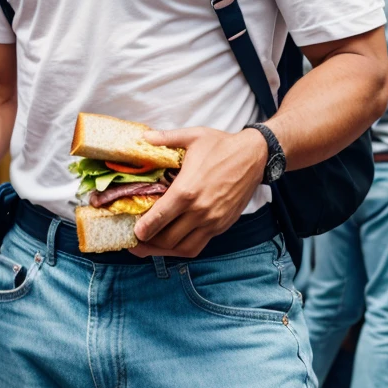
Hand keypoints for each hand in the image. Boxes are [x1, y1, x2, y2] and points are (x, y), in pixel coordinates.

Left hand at [129, 127, 266, 257]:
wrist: (255, 156)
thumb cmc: (221, 145)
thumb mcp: (192, 136)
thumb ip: (166, 138)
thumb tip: (143, 136)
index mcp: (187, 190)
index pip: (159, 217)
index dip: (143, 229)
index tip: (133, 232)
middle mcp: (200, 210)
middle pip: (168, 238)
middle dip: (148, 243)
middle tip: (134, 241)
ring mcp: (212, 221)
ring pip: (183, 248)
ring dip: (164, 251)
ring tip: (149, 247)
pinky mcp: (222, 226)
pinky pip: (198, 246)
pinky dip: (182, 249)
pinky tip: (171, 243)